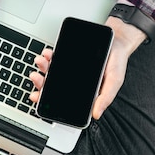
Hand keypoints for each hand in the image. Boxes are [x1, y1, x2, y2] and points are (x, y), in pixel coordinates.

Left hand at [29, 16, 146, 119]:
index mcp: (82, 92)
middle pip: (51, 85)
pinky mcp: (68, 56)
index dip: (47, 100)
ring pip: (51, 71)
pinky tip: (48, 54)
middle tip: (36, 78)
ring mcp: (69, 69)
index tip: (37, 97)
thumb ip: (106, 97)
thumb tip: (96, 114)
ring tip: (41, 61)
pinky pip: (55, 57)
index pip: (61, 99)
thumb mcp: (115, 81)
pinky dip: (49, 56)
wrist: (117, 40)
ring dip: (43, 67)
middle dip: (40, 82)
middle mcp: (73, 82)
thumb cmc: (116, 62)